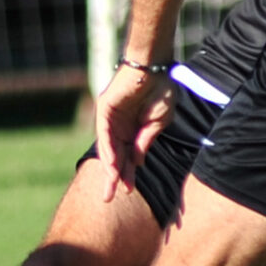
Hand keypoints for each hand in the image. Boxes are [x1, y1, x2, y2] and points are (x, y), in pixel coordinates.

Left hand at [91, 64, 173, 201]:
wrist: (155, 67)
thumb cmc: (161, 91)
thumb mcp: (158, 123)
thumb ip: (146, 141)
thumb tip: (137, 162)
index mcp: (133, 130)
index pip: (128, 156)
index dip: (128, 173)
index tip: (128, 190)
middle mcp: (119, 127)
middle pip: (115, 156)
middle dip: (114, 177)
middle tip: (108, 198)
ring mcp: (110, 119)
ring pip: (108, 148)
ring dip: (109, 167)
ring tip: (110, 186)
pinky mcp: (105, 110)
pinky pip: (105, 133)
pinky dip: (108, 149)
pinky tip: (111, 164)